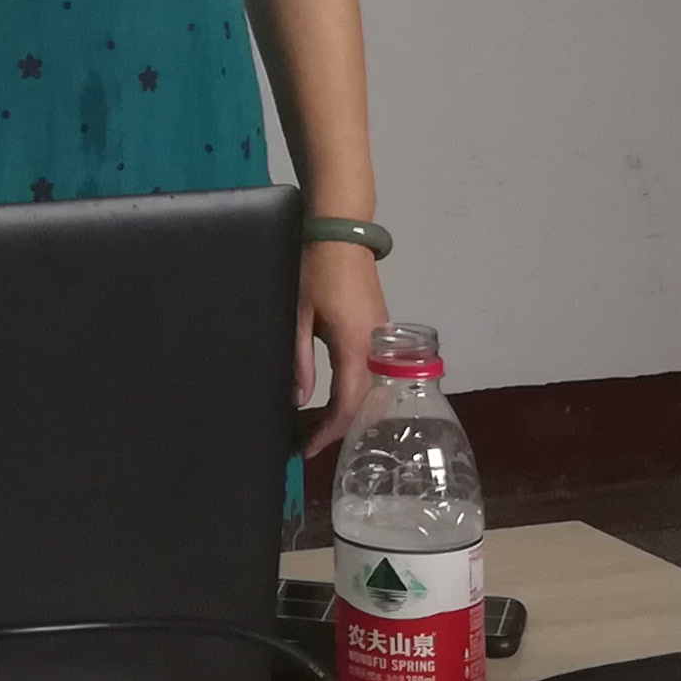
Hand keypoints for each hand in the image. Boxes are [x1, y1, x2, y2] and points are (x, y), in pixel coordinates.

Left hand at [295, 239, 387, 459]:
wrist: (342, 230)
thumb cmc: (315, 268)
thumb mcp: (298, 313)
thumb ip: (299, 358)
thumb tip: (299, 399)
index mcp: (356, 347)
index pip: (348, 405)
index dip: (327, 432)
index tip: (306, 449)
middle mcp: (377, 349)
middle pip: (364, 404)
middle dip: (337, 428)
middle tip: (305, 440)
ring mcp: (382, 339)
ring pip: (371, 391)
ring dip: (347, 411)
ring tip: (315, 425)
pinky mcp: (381, 331)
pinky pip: (373, 374)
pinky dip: (355, 393)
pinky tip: (333, 398)